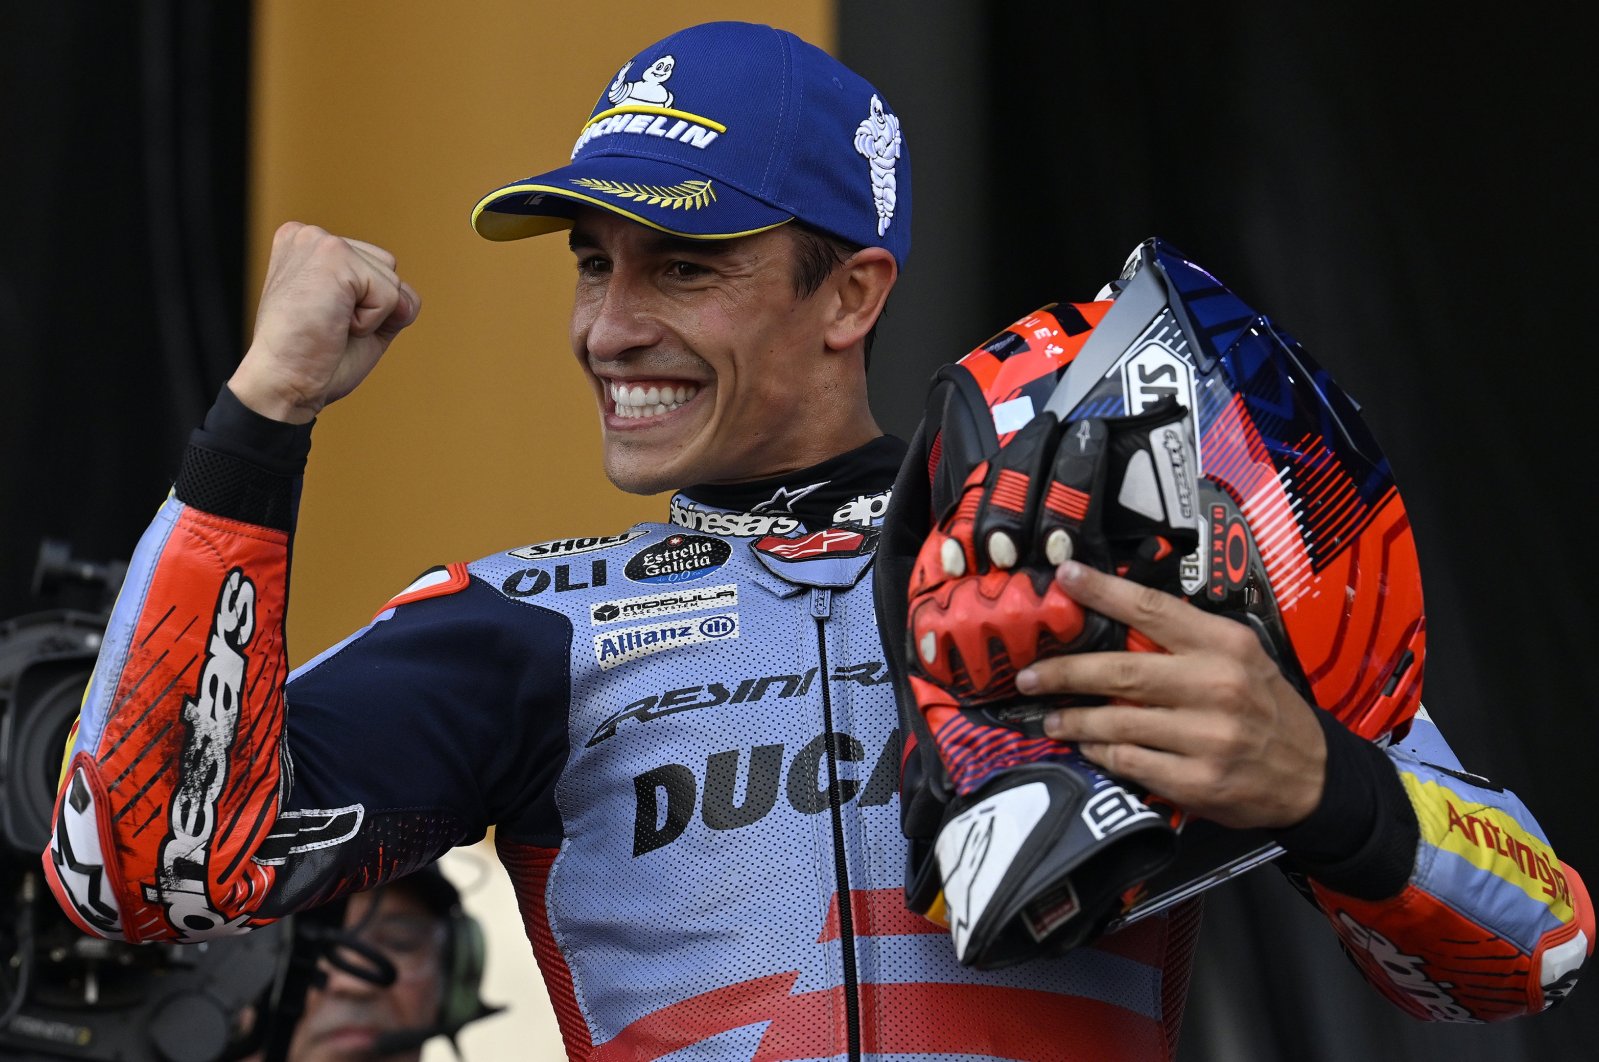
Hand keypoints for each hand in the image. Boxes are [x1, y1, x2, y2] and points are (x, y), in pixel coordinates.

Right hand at [229, 222, 420, 423]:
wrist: (283, 385)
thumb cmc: (315, 360)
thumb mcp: (358, 320)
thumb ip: (386, 297)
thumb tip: (407, 298)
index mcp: (308, 247)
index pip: (375, 268)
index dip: (366, 308)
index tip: (323, 323)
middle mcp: (309, 235)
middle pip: (388, 270)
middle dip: (373, 309)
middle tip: (328, 327)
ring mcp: (320, 241)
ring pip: (392, 281)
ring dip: (372, 317)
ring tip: (329, 324)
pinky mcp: (334, 256)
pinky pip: (390, 295)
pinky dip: (370, 323)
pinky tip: (333, 325)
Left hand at [1022, 560, 1327, 830]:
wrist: (1311, 775)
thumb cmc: (1264, 707)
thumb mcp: (1240, 657)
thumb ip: (1186, 640)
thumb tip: (1114, 618)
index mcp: (1225, 645)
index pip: (1154, 609)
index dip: (1103, 592)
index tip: (1065, 576)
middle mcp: (1217, 686)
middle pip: (1121, 671)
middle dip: (1064, 672)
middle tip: (1029, 675)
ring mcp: (1208, 737)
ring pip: (1117, 722)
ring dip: (1074, 719)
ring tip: (1051, 716)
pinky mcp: (1198, 781)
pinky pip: (1130, 762)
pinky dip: (1100, 753)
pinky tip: (1087, 746)